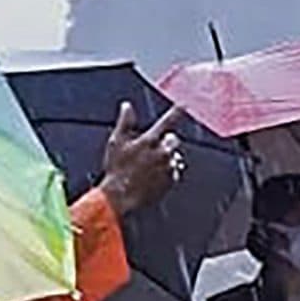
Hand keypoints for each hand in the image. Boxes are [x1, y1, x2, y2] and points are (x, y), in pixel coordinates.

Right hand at [96, 102, 186, 218]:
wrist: (120, 196)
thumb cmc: (116, 169)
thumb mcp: (116, 142)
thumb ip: (125, 122)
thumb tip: (127, 105)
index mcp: (149, 141)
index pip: (167, 122)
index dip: (176, 112)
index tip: (184, 104)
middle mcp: (162, 153)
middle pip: (174, 140)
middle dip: (166, 141)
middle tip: (152, 150)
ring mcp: (168, 167)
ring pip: (174, 156)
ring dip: (165, 158)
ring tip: (149, 166)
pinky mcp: (170, 180)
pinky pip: (173, 171)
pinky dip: (166, 171)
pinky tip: (152, 176)